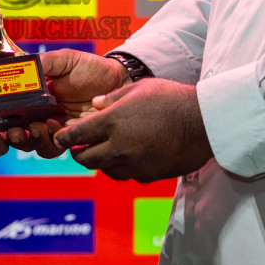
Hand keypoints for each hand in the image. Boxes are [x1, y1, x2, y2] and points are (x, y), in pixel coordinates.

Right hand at [5, 49, 126, 155]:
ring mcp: (58, 128)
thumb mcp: (65, 60)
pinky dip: (54, 141)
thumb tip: (21, 66)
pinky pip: (59, 147)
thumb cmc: (91, 68)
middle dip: (14, 137)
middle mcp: (42, 115)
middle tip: (16, 130)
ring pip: (37, 145)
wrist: (118, 79)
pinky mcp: (74, 137)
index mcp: (35, 98)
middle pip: (20, 134)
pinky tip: (57, 128)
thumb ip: (44, 63)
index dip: (1, 121)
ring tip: (38, 127)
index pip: (11, 113)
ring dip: (33, 140)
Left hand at [53, 78, 213, 182]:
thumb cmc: (172, 99)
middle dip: (78, 153)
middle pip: (87, 158)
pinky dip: (122, 169)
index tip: (62, 138)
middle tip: (78, 149)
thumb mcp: (139, 88)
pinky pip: (127, 175)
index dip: (66, 138)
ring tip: (101, 154)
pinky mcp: (148, 175)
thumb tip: (95, 104)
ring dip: (100, 162)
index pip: (78, 135)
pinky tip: (126, 159)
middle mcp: (119, 146)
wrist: (203, 122)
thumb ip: (113, 98)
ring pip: (105, 170)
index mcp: (113, 122)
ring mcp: (134, 163)